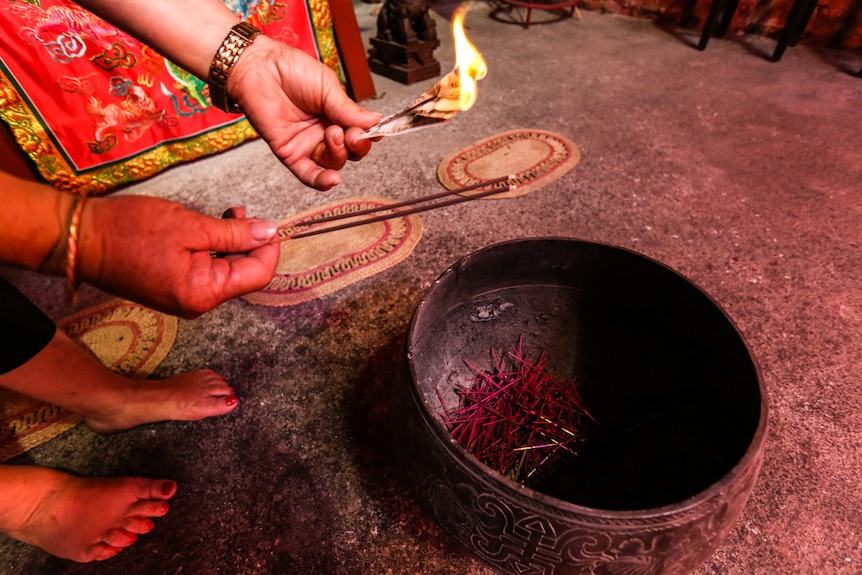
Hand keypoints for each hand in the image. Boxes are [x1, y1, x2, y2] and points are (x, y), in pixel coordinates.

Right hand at [78, 196, 278, 317]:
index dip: (269, 247)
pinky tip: (209, 228)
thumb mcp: (190, 225)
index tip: (267, 222)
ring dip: (233, 242)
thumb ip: (234, 233)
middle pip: (244, 274)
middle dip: (250, 242)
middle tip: (240, 211)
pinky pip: (206, 271)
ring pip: (226, 270)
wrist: (80, 239)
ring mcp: (185, 299)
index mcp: (204, 293)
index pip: (259, 275)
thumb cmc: (129, 230)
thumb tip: (270, 233)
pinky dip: (214, 249)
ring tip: (226, 215)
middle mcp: (198, 304)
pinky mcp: (175, 289)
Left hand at [228, 36, 381, 190]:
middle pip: (350, 152)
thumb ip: (348, 110)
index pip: (359, 133)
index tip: (374, 131)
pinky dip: (322, 181)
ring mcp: (308, 144)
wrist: (259, 68)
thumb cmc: (290, 70)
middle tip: (351, 133)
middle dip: (356, 145)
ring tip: (333, 133)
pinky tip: (333, 179)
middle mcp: (324, 132)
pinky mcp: (290, 153)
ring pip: (334, 162)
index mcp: (336, 114)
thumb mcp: (327, 87)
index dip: (368, 136)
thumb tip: (376, 121)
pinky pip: (308, 175)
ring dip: (339, 153)